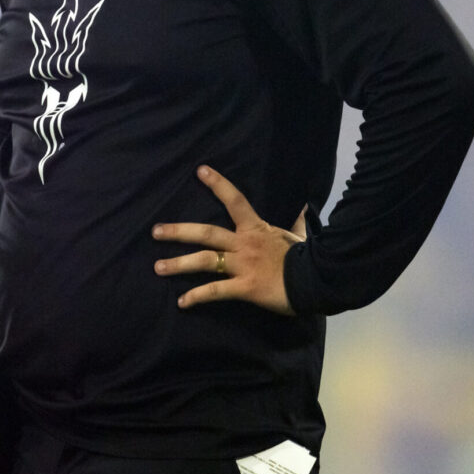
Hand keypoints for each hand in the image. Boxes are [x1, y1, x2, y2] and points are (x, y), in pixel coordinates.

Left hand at [152, 166, 304, 315]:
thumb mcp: (299, 236)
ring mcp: (242, 265)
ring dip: (178, 264)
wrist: (318, 282)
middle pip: (205, 233)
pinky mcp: (244, 287)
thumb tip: (305, 205)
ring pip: (203, 261)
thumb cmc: (307, 258)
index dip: (218, 184)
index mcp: (256, 228)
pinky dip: (197, 297)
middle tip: (155, 231)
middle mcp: (244, 244)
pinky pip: (215, 291)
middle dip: (178, 231)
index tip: (200, 171)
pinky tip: (182, 302)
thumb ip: (296, 222)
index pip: (235, 200)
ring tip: (158, 267)